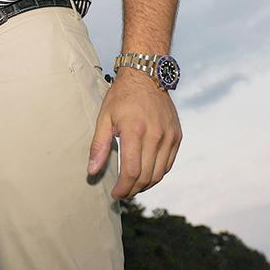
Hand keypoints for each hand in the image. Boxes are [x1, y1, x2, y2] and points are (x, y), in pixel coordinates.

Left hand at [87, 68, 181, 197]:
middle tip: (122, 192)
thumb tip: (92, 171)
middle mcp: (155, 135)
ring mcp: (169, 136)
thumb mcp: (104, 118)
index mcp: (135, 131)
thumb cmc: (122, 96)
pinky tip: (146, 173)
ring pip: (159, 173)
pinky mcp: (177, 136)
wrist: (147, 75)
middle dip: (132, 189)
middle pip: (146, 176)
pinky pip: (168, 164)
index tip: (115, 194)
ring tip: (132, 186)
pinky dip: (157, 173)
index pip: (131, 171)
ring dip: (145, 185)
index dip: (123, 188)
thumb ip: (99, 146)